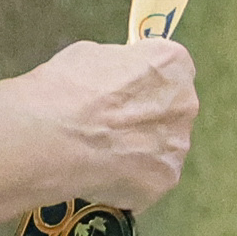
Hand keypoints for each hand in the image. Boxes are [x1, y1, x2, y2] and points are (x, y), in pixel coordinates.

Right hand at [19, 36, 195, 210]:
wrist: (50, 139)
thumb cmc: (65, 89)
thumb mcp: (90, 55)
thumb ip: (118, 68)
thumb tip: (116, 80)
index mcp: (172, 64)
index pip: (166, 70)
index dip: (139, 83)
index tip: (119, 93)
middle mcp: (185, 103)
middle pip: (170, 110)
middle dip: (144, 118)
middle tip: (109, 127)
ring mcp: (178, 145)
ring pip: (162, 147)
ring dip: (139, 151)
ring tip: (101, 155)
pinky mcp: (164, 180)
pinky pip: (148, 179)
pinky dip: (128, 180)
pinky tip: (101, 176)